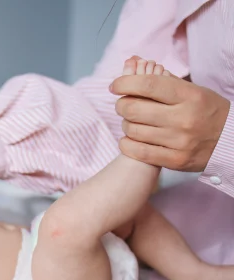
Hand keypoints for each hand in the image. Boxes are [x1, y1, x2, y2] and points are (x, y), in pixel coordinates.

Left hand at [110, 71, 230, 171]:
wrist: (231, 140)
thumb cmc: (205, 111)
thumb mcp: (192, 90)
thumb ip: (161, 78)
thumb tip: (130, 62)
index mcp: (189, 95)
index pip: (148, 84)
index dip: (124, 83)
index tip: (115, 85)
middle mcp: (184, 118)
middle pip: (134, 109)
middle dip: (121, 104)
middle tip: (123, 104)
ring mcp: (180, 141)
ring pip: (133, 130)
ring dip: (125, 124)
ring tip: (132, 121)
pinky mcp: (176, 160)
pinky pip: (138, 151)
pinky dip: (127, 143)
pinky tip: (130, 138)